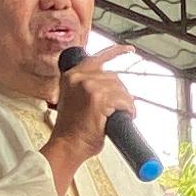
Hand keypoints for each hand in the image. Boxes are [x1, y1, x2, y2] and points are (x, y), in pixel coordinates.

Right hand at [44, 39, 134, 186]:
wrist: (67, 146)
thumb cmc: (71, 130)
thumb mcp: (73, 100)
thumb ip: (86, 87)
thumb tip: (108, 87)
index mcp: (72, 76)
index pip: (98, 57)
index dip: (117, 52)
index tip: (129, 50)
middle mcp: (79, 77)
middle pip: (114, 77)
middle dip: (120, 94)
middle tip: (117, 110)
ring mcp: (89, 87)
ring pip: (120, 90)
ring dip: (124, 104)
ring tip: (116, 117)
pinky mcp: (99, 99)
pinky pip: (123, 101)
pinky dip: (128, 110)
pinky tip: (121, 117)